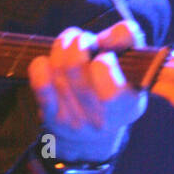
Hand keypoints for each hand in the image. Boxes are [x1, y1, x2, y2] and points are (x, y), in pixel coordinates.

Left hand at [27, 19, 147, 161]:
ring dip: (62, 47)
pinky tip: (50, 62)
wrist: (93, 136)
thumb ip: (128, 39)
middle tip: (84, 40)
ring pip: (57, 68)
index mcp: (127, 105)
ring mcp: (73, 119)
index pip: (107, 72)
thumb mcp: (132, 67)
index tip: (105, 54)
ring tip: (70, 45)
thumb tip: (105, 36)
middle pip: (74, 65)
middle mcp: (100, 118)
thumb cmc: (115, 88)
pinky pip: (40, 83)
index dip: (103, 56)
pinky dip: (41, 65)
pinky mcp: (52, 117)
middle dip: (77, 42)